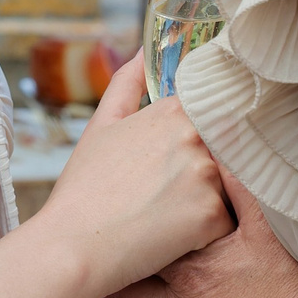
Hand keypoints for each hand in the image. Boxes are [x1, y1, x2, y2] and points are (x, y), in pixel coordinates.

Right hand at [31, 51, 232, 297]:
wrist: (72, 246)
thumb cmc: (83, 189)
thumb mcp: (100, 126)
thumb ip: (127, 83)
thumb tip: (143, 50)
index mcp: (174, 110)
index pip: (211, 116)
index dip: (196, 142)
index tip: (174, 163)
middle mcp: (196, 136)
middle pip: (221, 155)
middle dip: (201, 175)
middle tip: (162, 195)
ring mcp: (207, 175)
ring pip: (224, 190)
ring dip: (203, 204)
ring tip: (162, 218)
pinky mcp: (212, 216)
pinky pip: (224, 224)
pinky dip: (204, 235)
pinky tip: (170, 239)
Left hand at [107, 168, 297, 297]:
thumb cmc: (297, 291)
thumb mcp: (268, 229)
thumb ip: (240, 189)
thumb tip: (219, 154)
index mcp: (191, 274)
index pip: (140, 253)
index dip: (128, 240)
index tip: (122, 229)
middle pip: (132, 296)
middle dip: (124, 279)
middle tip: (121, 264)